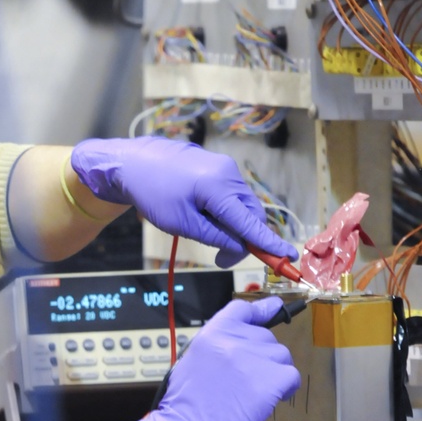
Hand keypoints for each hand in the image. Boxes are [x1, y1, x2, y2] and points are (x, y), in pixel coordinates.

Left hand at [70, 136, 298, 269]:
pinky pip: (231, 196)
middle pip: (250, 215)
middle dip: (243, 239)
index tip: (287, 256)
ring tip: (205, 233)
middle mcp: (228, 174)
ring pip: (241, 206)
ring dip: (232, 226)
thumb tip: (237, 248)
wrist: (134, 162)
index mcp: (219, 187)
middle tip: (221, 258)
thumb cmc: (153, 192)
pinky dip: (226, 212)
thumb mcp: (181, 223)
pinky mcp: (218, 168)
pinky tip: (204, 217)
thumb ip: (214, 236)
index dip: (269, 242)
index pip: (250, 221)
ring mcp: (225, 168)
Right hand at [124, 297, 301, 420]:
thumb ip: (218, 347)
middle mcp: (233, 341)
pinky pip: (291, 376)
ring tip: (254, 393)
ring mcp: (253, 359)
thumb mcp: (193, 361)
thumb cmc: (184, 406)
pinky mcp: (269, 381)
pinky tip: (269, 400)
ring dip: (274, 373)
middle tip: (246, 381)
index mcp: (212, 334)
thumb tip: (242, 343)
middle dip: (262, 358)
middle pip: (266, 338)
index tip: (273, 308)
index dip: (261, 310)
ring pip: (282, 356)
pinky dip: (285, 389)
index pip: (242, 310)